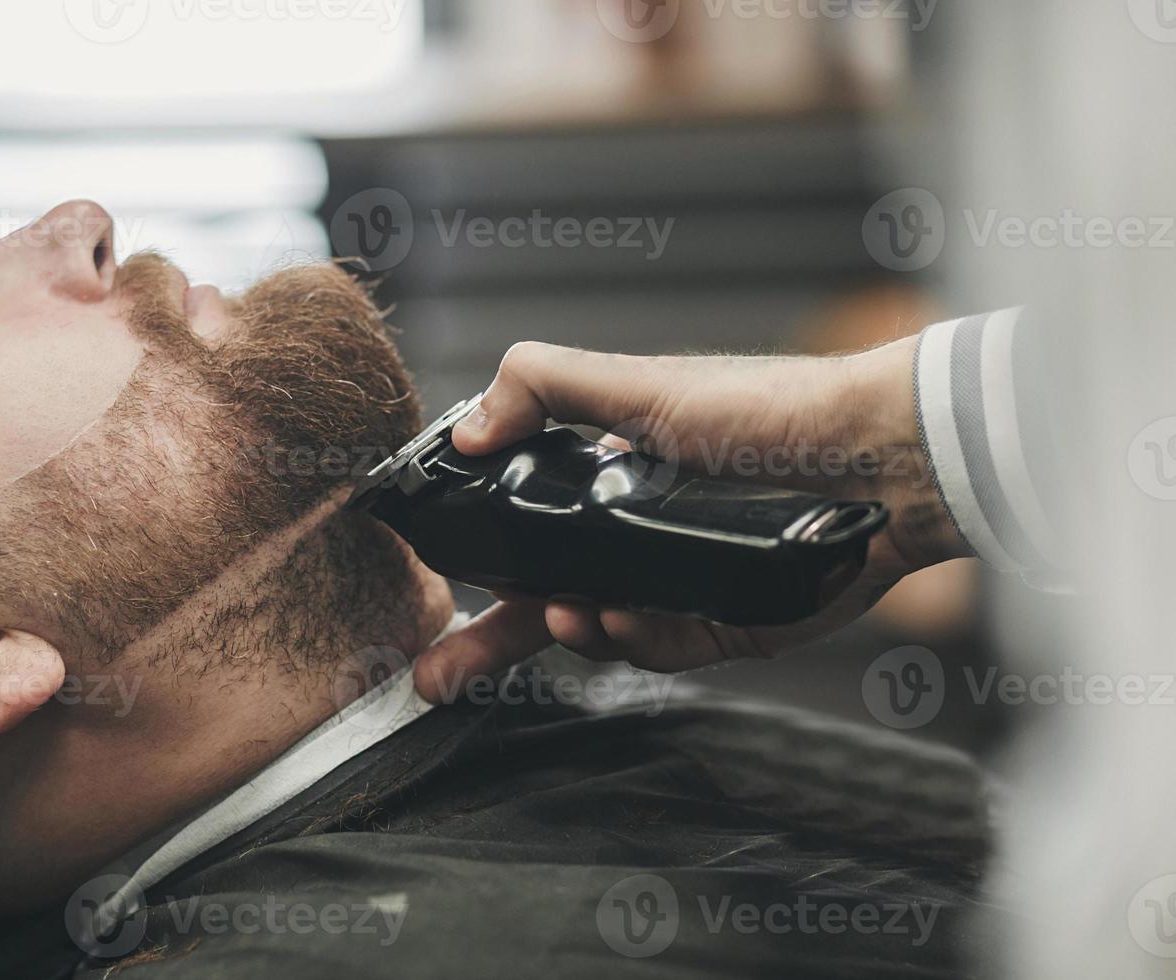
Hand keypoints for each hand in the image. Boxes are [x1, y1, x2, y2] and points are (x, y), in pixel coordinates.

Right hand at [413, 338, 969, 703]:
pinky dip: (632, 641)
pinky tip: (620, 622)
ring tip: (562, 614)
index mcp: (607, 479)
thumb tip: (468, 429)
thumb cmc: (770, 410)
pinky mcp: (720, 624)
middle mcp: (633, 536)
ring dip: (566, 629)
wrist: (878, 458)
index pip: (523, 527)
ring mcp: (673, 584)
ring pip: (595, 630)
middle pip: (542, 601)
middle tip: (437, 674)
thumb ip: (547, 387)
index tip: (438, 580)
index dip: (476, 560)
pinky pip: (658, 650)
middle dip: (485, 642)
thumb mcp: (644, 383)